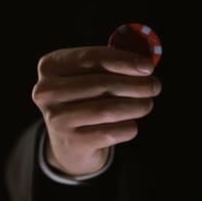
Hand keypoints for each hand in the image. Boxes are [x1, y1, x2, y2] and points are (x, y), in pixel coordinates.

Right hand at [31, 46, 161, 175]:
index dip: (123, 60)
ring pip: (107, 109)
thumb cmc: (84, 98)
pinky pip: (110, 132)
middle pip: (101, 84)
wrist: (69, 142)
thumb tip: (145, 62)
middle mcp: (46, 91)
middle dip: (135, 84)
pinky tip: (132, 124)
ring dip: (135, 105)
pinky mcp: (71, 141)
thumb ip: (112, 62)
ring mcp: (56, 118)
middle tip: (155, 86)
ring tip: (147, 104)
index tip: (148, 66)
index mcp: (50, 66)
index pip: (91, 58)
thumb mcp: (88, 75)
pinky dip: (127, 128)